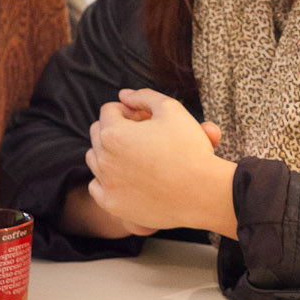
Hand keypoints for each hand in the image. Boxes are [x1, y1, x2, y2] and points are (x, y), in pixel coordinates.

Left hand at [86, 88, 235, 235]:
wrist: (203, 192)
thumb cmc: (189, 148)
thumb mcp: (171, 109)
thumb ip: (144, 96)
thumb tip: (124, 94)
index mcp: (113, 133)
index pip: (109, 110)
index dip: (129, 109)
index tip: (146, 118)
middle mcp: (104, 158)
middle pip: (98, 132)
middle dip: (117, 128)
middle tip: (143, 135)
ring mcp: (107, 184)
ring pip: (95, 159)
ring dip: (109, 152)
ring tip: (136, 155)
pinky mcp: (113, 205)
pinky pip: (96, 187)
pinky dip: (107, 181)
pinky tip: (128, 178)